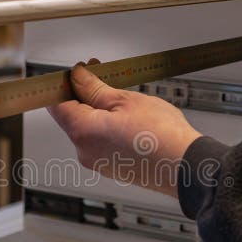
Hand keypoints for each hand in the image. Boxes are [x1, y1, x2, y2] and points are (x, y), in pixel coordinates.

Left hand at [48, 60, 201, 197]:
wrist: (185, 167)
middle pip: (72, 116)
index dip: (63, 84)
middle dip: (84, 94)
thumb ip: (95, 88)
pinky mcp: (112, 168)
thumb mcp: (125, 100)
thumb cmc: (161, 136)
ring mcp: (97, 162)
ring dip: (99, 110)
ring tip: (122, 97)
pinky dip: (109, 127)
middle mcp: (84, 151)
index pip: (56, 103)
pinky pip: (102, 142)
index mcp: (82, 132)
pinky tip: (129, 118)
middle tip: (101, 75)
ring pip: (89, 128)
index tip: (75, 73)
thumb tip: (78, 77)